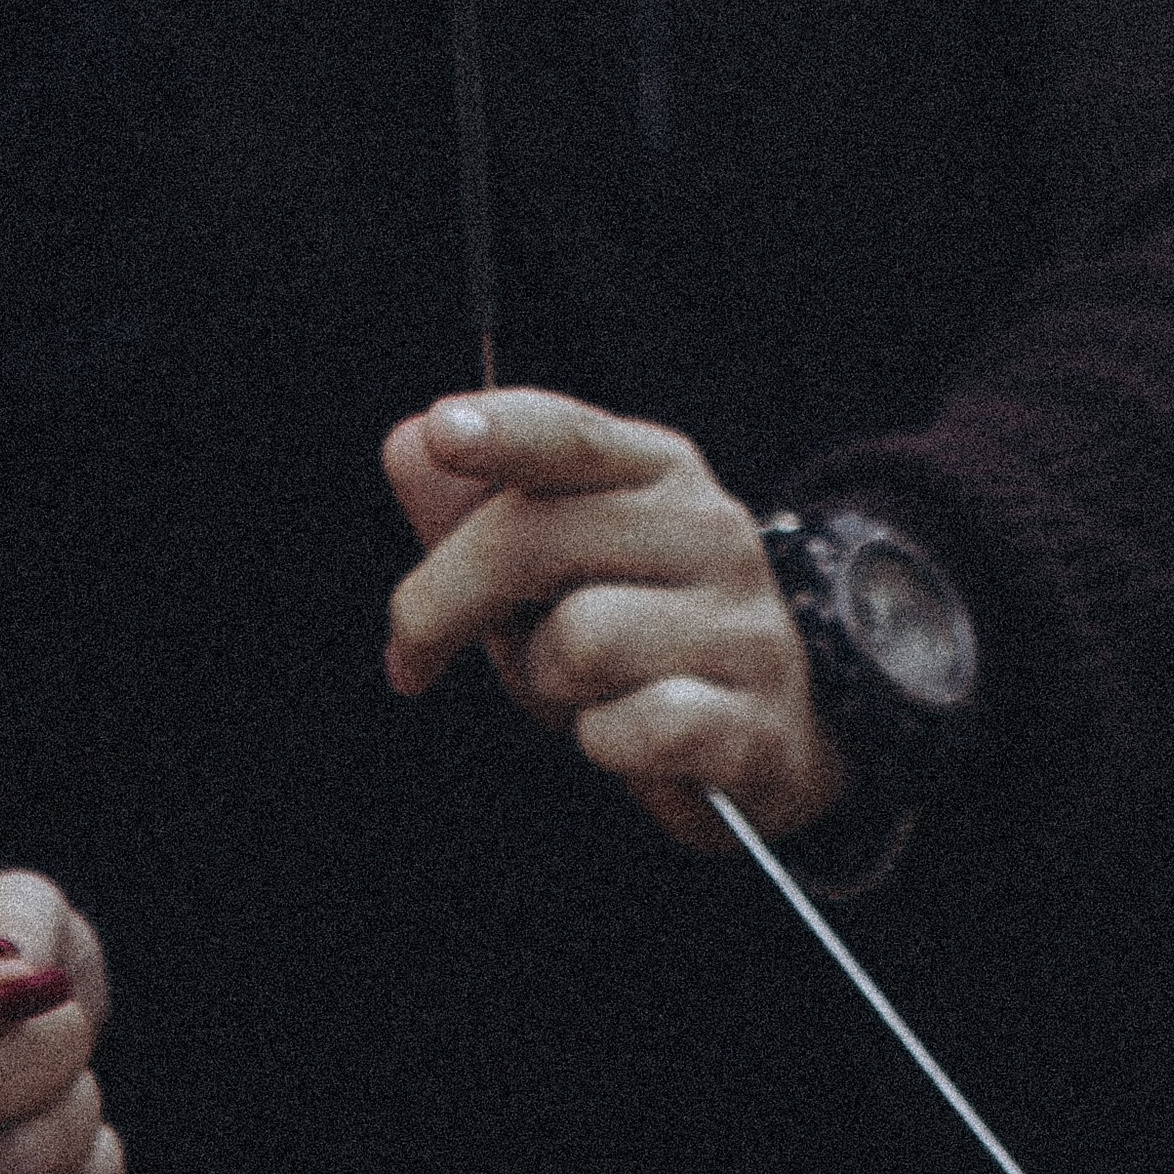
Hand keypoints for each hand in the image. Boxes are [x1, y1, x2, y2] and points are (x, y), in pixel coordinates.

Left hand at [382, 387, 849, 851]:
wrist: (768, 731)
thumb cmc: (636, 631)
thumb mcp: (549, 567)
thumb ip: (475, 508)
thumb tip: (406, 445)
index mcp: (654, 469)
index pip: (571, 435)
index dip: (503, 430)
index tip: (442, 433)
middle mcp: (706, 527)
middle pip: (536, 541)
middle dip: (444, 605)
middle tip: (412, 655)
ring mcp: (740, 622)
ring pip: (582, 638)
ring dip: (545, 682)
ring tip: (575, 690)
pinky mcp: (752, 720)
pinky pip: (635, 728)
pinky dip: (605, 743)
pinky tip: (625, 736)